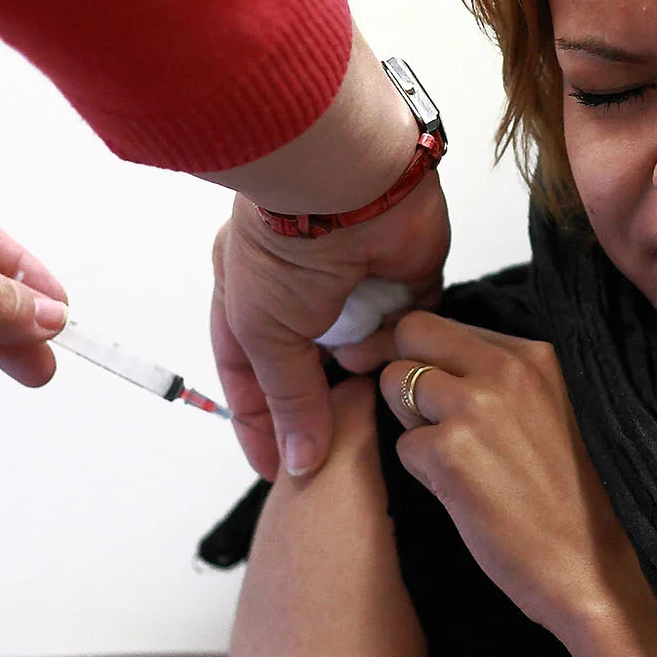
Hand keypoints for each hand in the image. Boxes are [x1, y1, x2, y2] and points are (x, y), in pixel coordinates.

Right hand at [210, 169, 448, 483]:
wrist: (346, 183)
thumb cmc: (284, 244)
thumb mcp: (266, 334)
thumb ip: (288, 401)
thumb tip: (298, 463)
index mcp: (249, 296)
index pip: (250, 376)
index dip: (261, 425)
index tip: (277, 473)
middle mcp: (302, 292)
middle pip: (313, 369)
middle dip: (323, 404)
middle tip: (332, 449)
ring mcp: (355, 284)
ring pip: (363, 354)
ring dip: (362, 370)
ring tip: (362, 375)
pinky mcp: (405, 278)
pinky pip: (407, 331)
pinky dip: (401, 344)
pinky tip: (394, 350)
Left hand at [382, 311, 656, 656]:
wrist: (606, 572)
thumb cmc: (589, 504)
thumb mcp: (565, 411)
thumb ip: (515, 380)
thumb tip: (457, 363)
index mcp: (538, 354)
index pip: (446, 324)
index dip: (433, 358)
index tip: (440, 388)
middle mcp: (506, 369)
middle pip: (409, 337)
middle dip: (407, 373)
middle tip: (433, 420)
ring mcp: (474, 408)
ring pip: (394, 385)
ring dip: (413, 423)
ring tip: (457, 464)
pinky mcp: (448, 456)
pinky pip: (402, 446)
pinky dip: (421, 473)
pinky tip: (463, 497)